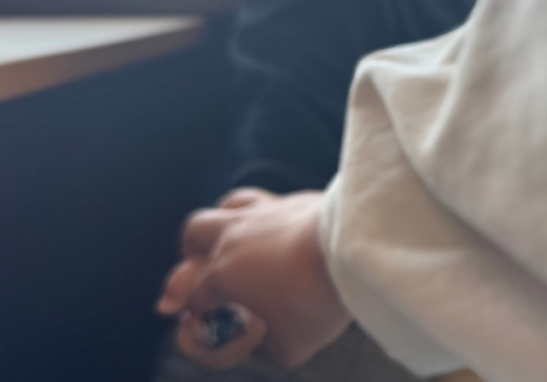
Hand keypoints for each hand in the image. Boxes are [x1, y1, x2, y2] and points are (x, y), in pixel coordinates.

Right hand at [158, 188, 352, 368]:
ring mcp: (263, 212)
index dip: (194, 310)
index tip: (203, 318)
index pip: (194, 294)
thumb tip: (277, 343)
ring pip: (226, 206)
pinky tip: (275, 227)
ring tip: (230, 238)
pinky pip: (265, 199)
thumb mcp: (295, 344)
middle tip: (201, 270)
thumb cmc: (318, 296)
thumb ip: (276, 347)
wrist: (353, 247)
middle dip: (193, 254)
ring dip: (221, 223)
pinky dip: (262, 215)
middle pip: (194, 234)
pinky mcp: (293, 199)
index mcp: (224, 274)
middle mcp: (235, 236)